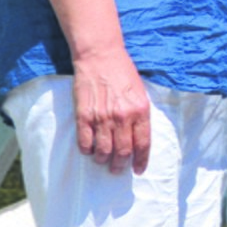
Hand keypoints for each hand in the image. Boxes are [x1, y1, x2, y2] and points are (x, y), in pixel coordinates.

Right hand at [70, 49, 151, 174]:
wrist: (100, 57)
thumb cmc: (123, 72)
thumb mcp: (140, 92)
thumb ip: (139, 114)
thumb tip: (138, 136)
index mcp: (140, 111)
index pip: (143, 144)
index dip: (141, 160)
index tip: (139, 169)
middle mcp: (122, 117)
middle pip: (122, 152)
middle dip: (120, 166)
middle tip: (118, 169)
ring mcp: (102, 118)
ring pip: (103, 151)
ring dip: (103, 160)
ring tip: (103, 160)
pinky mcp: (83, 116)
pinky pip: (84, 143)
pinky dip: (87, 151)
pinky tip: (89, 149)